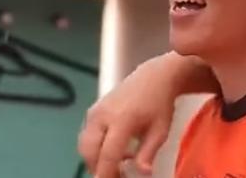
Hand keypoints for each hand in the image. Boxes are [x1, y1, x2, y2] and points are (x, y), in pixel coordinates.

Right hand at [78, 58, 175, 177]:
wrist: (152, 78)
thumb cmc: (159, 105)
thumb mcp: (161, 130)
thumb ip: (149, 153)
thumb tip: (143, 174)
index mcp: (122, 118)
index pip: (108, 152)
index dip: (106, 173)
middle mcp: (103, 114)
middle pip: (89, 151)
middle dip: (99, 169)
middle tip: (118, 176)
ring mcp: (95, 112)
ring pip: (85, 145)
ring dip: (96, 160)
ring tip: (120, 167)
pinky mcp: (92, 112)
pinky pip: (87, 137)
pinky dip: (96, 149)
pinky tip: (117, 152)